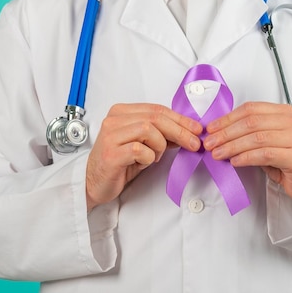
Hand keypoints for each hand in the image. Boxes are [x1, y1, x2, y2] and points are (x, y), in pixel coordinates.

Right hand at [86, 103, 202, 210]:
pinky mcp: (111, 153)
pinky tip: (142, 163)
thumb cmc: (119, 162)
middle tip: (194, 143)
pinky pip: (140, 150)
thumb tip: (188, 131)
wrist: (94, 182)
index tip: (197, 129)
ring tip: (154, 157)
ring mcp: (110, 136)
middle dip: (180, 131)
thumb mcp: (143, 144)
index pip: (157, 109)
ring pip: (149, 130)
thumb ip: (161, 134)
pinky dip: (148, 158)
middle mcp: (114, 120)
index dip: (180, 119)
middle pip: (155, 118)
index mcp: (122, 112)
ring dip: (159, 146)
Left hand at [203, 102, 291, 203]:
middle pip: (251, 123)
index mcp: (284, 112)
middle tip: (210, 143)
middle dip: (226, 133)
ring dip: (233, 146)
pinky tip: (235, 161)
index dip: (228, 118)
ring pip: (257, 138)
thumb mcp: (268, 140)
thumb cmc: (287, 160)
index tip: (212, 128)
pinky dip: (246, 157)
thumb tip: (219, 132)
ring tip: (218, 154)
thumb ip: (250, 132)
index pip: (251, 109)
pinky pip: (265, 154)